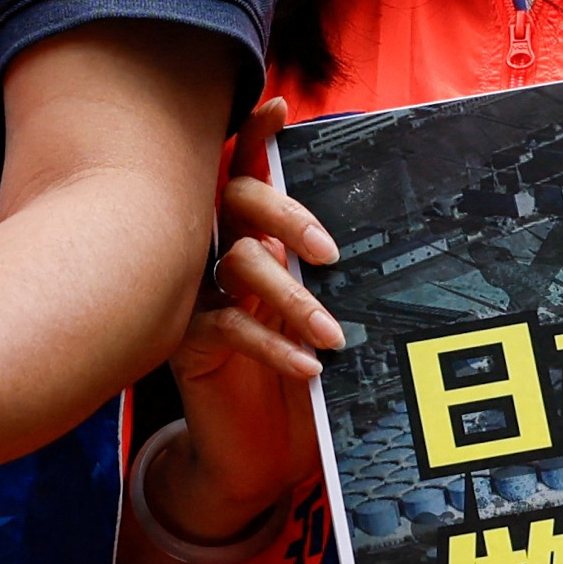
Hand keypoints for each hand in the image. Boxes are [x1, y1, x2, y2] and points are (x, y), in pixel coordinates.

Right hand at [164, 102, 341, 533]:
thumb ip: (328, 284)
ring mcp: (198, 295)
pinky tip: (306, 367)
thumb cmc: (293, 385)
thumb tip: (376, 243)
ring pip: (238, 261)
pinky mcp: (186, 341)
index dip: (256, 138)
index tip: (279, 105)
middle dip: (285, 212)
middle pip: (238, 199)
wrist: (256, 457)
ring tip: (333, 335)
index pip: (247, 176)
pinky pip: (227, 326)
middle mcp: (218, 256)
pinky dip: (271, 343)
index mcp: (251, 241)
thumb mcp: (321, 326)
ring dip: (291, 297)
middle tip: (328, 252)